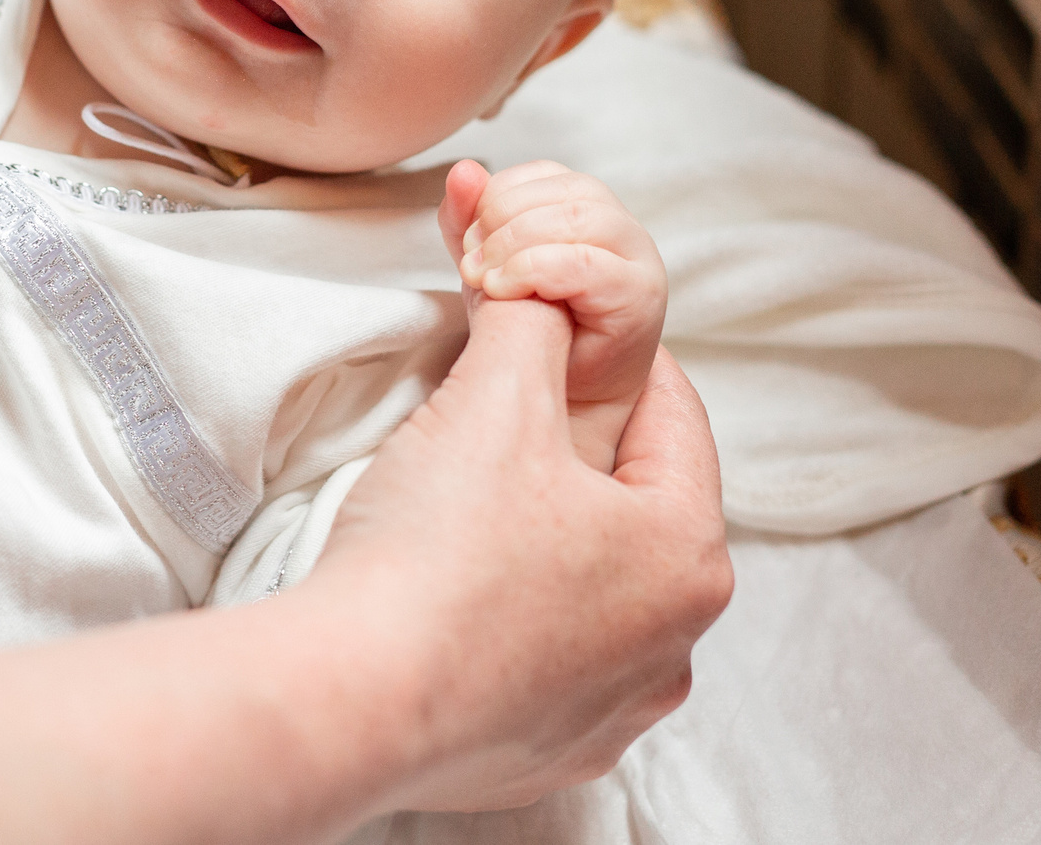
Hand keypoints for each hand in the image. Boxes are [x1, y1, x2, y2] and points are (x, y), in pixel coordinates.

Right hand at [308, 302, 729, 811]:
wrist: (351, 701)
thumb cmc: (437, 550)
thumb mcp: (495, 395)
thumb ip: (532, 320)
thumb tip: (541, 285)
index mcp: (689, 559)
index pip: (675, 418)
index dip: (617, 353)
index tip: (569, 326)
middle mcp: (671, 650)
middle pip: (635, 508)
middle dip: (579, 451)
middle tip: (511, 407)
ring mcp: (610, 715)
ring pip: (593, 590)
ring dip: (550, 541)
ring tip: (476, 503)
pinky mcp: (543, 756)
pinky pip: (542, 661)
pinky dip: (510, 620)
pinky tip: (454, 592)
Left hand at [439, 158, 666, 470]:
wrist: (560, 405)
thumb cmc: (529, 333)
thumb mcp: (488, 266)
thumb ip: (471, 219)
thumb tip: (463, 169)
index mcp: (586, 209)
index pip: (542, 175)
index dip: (497, 197)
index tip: (468, 238)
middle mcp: (621, 228)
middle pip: (563, 192)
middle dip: (503, 221)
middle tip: (472, 265)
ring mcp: (638, 260)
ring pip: (577, 218)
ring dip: (515, 245)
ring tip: (485, 281)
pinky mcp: (641, 296)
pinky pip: (585, 262)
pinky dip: (534, 269)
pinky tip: (504, 291)